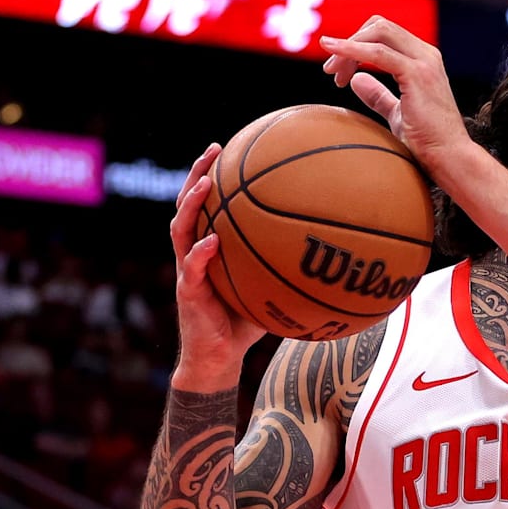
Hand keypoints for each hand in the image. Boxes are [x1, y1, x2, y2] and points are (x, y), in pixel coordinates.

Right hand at [169, 144, 264, 388]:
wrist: (218, 360)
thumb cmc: (244, 322)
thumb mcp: (268, 287)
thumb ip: (284, 265)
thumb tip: (327, 250)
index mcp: (209, 247)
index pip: (206, 204)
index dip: (211, 174)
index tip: (225, 148)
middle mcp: (193, 253)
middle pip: (187, 204)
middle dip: (198, 174)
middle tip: (214, 150)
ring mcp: (188, 272)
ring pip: (181, 230)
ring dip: (192, 205)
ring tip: (206, 184)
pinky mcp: (188, 294)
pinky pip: (192, 270)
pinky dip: (201, 254)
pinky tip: (212, 240)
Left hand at [320, 16, 471, 172]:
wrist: (450, 158)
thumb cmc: (428, 143)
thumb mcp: (397, 114)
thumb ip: (379, 95)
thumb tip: (356, 80)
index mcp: (423, 60)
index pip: (384, 35)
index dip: (357, 45)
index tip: (339, 72)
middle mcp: (426, 55)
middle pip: (379, 27)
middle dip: (350, 42)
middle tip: (331, 71)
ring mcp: (424, 62)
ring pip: (378, 32)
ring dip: (348, 47)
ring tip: (333, 72)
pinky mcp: (417, 74)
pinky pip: (377, 52)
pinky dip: (352, 50)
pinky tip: (335, 57)